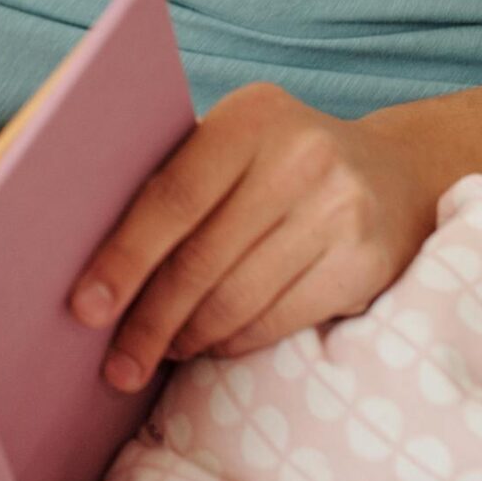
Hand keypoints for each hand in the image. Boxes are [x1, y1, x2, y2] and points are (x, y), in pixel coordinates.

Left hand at [70, 83, 438, 391]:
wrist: (396, 175)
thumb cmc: (279, 165)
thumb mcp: (235, 145)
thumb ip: (176, 182)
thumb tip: (93, 269)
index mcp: (251, 117)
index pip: (172, 197)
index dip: (124, 259)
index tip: (84, 308)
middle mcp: (301, 157)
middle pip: (200, 259)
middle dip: (148, 321)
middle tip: (116, 364)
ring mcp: (339, 211)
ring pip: (236, 299)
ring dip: (187, 337)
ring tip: (159, 351)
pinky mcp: (364, 262)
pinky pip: (276, 320)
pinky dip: (232, 340)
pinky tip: (210, 344)